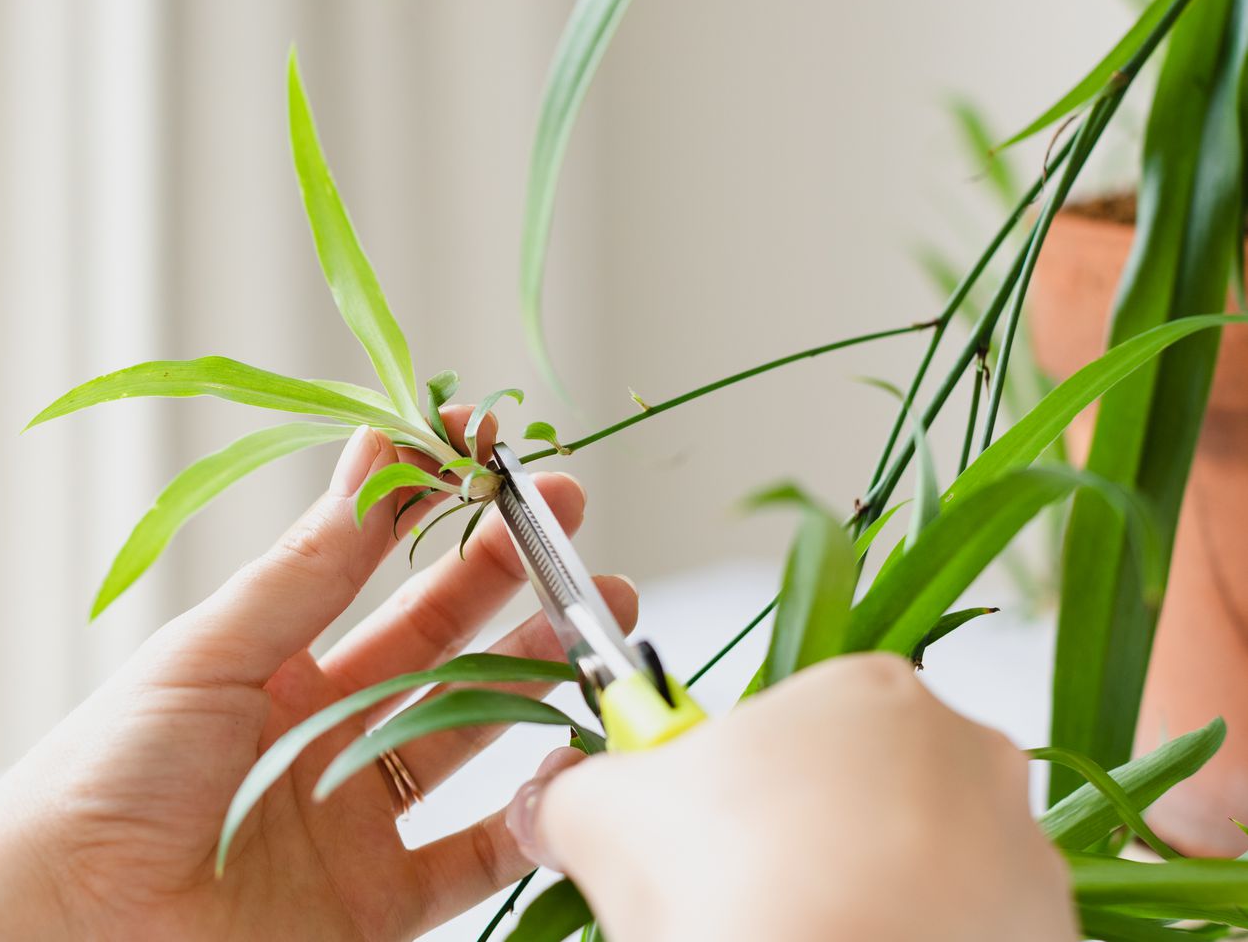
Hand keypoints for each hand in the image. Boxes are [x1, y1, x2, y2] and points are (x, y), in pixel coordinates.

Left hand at [0, 411, 636, 940]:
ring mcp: (356, 813)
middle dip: (507, 578)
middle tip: (568, 525)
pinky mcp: (377, 901)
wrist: (64, 924)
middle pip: (437, 641)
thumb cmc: (108, 775)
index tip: (494, 455)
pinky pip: (476, 857)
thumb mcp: (215, 650)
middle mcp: (324, 730)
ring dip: (535, 678)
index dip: (436, 509)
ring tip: (594, 623)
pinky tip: (570, 767)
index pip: (374, 565)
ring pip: (472, 734)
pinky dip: (529, 820)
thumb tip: (377, 451)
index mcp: (276, 662)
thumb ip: (311, 567)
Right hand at [509, 654, 1076, 941]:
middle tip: (745, 904)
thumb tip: (555, 797)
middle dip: (800, 844)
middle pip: (858, 794)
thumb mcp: (609, 819)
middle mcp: (968, 753)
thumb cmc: (734, 888)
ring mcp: (1023, 850)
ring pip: (916, 867)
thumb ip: (575, 789)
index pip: (790, 729)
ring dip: (862, 898)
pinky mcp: (1051, 935)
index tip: (705, 842)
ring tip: (800, 938)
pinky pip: (965, 931)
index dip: (734, 791)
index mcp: (869, 692)